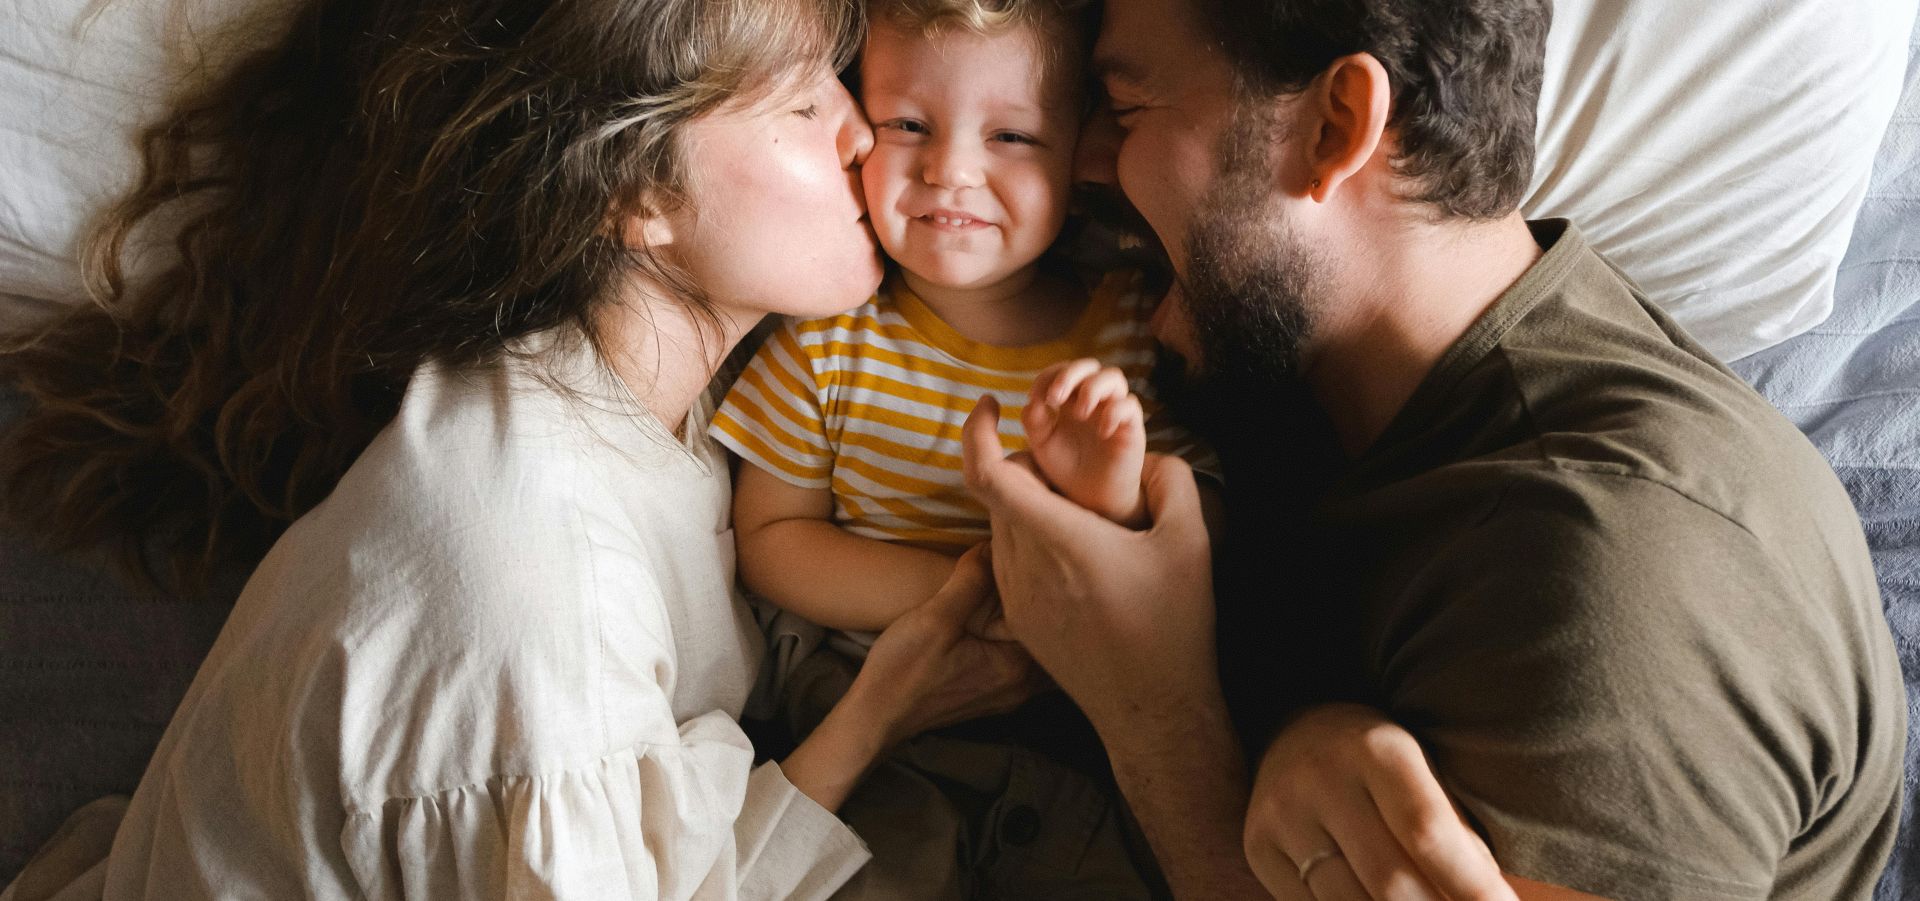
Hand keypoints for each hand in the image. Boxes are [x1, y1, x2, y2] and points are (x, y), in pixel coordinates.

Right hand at [852, 546, 1042, 745]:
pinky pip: (1020, 662)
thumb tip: (994, 545)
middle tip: (1029, 569)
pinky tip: (1001, 619)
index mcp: (1016, 666)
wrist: (875, 716)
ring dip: (1029, 622)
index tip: (1031, 557)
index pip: (1049, 617)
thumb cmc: (901, 671)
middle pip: (1048, 636)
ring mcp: (1008, 694)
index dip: (1042, 584)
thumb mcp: (935, 618)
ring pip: (1036, 650)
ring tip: (1015, 590)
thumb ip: (971, 580)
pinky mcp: (993, 695)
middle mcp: (1022, 685)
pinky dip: (1016, 639)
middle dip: (1041, 603)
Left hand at [962, 395, 1214, 731]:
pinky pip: (1008, 561)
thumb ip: (1170, 480)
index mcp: (1061, 538)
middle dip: (1025, 467)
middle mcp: (1025, 566)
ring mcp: (1016, 597)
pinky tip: (1075, 556)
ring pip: (999, 527)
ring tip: (1079, 515)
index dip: (976, 430)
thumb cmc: (1175, 627)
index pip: (989, 473)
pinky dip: (1028, 541)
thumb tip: (1148, 455)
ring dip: (1025, 507)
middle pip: (998, 493)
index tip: (989, 403)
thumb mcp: (1191, 543)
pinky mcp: (1019, 620)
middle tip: (1070, 469)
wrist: (1152, 711)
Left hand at [1023, 359, 1148, 526]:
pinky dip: (1114, 412)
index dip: (1048, 377)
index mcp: (1069, 399)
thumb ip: (1034, 421)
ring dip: (1093, 388)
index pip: (1061, 371)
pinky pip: (1130, 406)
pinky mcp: (1131, 427)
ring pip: (1114, 377)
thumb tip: (1032, 400)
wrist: (1092, 499)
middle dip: (1070, 374)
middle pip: (1089, 365)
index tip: (1037, 398)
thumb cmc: (1068, 469)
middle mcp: (1093, 400)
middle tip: (1055, 397)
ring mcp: (1113, 410)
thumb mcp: (1042, 444)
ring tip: (1080, 413)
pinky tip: (1101, 432)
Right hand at [1244, 704, 1514, 900]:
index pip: (1427, 832)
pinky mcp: (1258, 847)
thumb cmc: (1385, 765)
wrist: (1295, 733)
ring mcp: (1282, 815)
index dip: (1472, 886)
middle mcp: (1321, 777)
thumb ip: (1457, 834)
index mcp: (1377, 748)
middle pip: (1390, 882)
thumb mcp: (1428, 774)